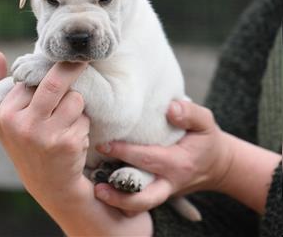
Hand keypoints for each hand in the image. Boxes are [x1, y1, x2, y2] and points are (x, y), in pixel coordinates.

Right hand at [0, 51, 153, 235]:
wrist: (48, 184)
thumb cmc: (24, 143)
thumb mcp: (4, 119)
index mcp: (5, 114)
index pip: (30, 79)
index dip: (45, 74)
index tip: (55, 68)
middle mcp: (23, 125)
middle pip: (55, 82)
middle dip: (72, 67)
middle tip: (83, 59)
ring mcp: (46, 135)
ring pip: (75, 99)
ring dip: (76, 106)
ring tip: (65, 122)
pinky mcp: (67, 144)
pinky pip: (84, 117)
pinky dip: (82, 123)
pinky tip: (71, 138)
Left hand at [94, 100, 231, 212]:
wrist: (217, 166)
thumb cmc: (206, 140)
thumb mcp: (206, 123)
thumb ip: (190, 113)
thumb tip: (169, 108)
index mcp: (179, 164)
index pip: (148, 159)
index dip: (124, 152)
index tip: (103, 145)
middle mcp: (169, 182)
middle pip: (144, 196)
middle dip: (120, 194)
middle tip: (96, 185)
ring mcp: (163, 191)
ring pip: (141, 205)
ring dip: (118, 202)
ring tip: (98, 192)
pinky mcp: (157, 193)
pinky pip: (139, 201)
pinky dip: (123, 199)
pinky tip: (105, 189)